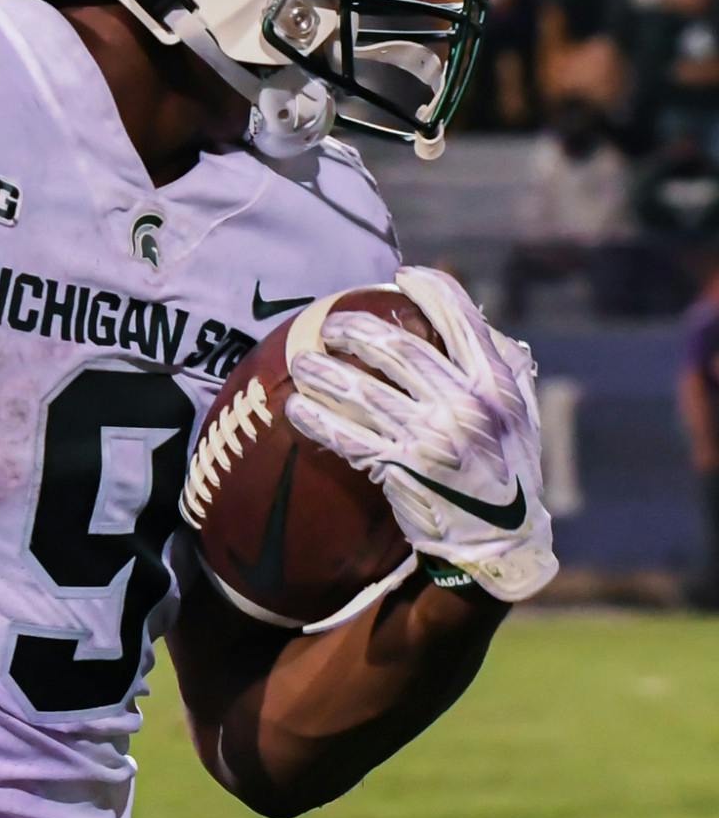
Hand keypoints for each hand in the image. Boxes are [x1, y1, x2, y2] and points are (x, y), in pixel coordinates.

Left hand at [285, 267, 557, 602]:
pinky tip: (296, 409)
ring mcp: (431, 438)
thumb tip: (474, 315)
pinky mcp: (402, 469)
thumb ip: (502, 366)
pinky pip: (349, 438)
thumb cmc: (506, 467)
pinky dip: (319, 420)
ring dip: (324, 373)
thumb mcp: (520, 414)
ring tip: (300, 362)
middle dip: (357, 331)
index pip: (463, 320)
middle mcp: (466, 405)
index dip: (430, 290)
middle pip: (399, 351)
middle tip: (331, 324)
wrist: (500, 541)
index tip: (401, 276)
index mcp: (498, 384)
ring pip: (364, 392)